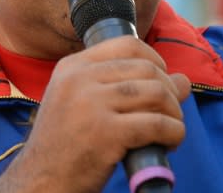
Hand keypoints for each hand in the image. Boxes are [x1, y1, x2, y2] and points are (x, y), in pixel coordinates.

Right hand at [0, 36, 190, 192]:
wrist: (39, 184)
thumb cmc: (65, 147)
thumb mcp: (82, 105)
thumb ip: (126, 87)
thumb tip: (183, 80)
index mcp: (71, 67)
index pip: (127, 44)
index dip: (154, 60)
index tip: (160, 82)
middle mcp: (79, 80)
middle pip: (147, 69)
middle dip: (170, 91)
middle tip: (169, 114)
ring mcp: (91, 105)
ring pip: (157, 93)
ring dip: (174, 113)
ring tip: (170, 130)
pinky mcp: (106, 134)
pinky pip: (158, 124)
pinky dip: (174, 133)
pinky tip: (170, 143)